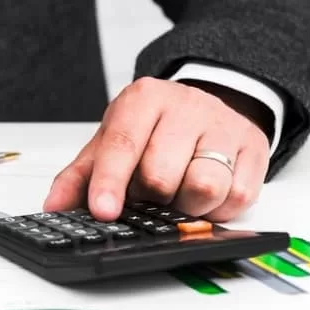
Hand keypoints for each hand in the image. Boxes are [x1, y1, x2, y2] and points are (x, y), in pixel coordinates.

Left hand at [43, 77, 268, 222]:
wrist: (205, 106)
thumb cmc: (152, 129)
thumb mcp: (109, 142)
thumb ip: (80, 175)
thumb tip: (55, 206)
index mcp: (143, 99)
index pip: (122, 143)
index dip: (110, 181)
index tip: (103, 210)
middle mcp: (185, 105)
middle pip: (162, 174)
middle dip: (152, 197)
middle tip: (150, 193)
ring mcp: (223, 125)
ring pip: (204, 187)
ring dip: (186, 205)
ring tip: (178, 192)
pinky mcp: (254, 147)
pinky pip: (237, 197)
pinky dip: (217, 208)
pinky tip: (205, 193)